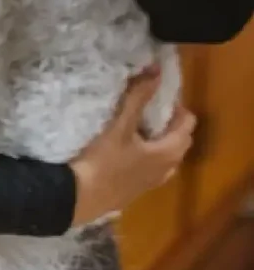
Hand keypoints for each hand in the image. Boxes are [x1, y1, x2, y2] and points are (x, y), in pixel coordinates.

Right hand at [70, 69, 196, 226]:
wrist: (82, 197)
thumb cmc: (104, 160)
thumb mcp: (120, 125)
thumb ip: (138, 98)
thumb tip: (156, 72)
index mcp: (168, 153)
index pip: (188, 126)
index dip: (179, 108)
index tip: (162, 95)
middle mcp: (167, 169)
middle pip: (180, 141)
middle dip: (172, 122)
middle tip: (151, 105)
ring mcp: (153, 182)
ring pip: (168, 156)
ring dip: (161, 139)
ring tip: (141, 124)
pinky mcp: (138, 188)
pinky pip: (155, 166)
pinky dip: (151, 152)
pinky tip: (129, 148)